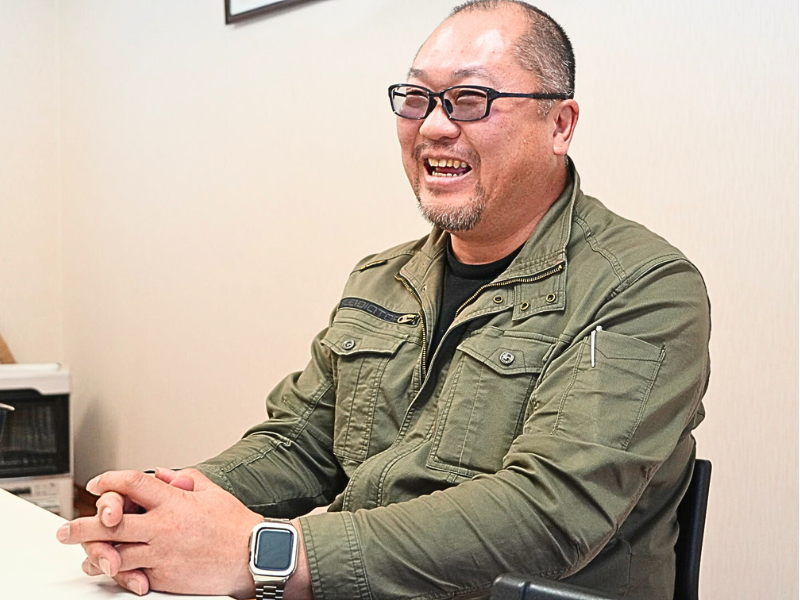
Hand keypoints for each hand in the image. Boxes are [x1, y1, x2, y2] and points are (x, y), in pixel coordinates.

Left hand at [57, 468, 263, 597]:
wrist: (253, 555)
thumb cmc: (235, 524)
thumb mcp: (211, 491)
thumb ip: (184, 479)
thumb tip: (164, 475)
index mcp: (175, 502)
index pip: (133, 483)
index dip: (110, 481)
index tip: (98, 483)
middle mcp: (164, 527)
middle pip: (112, 523)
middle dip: (83, 525)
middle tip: (66, 529)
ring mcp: (162, 554)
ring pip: (116, 553)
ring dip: (94, 553)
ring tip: (82, 554)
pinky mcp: (164, 577)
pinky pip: (133, 574)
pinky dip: (119, 572)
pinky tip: (109, 570)